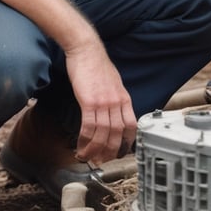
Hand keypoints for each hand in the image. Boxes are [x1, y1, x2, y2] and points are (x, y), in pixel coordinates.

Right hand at [64, 38, 137, 165]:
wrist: (86, 50)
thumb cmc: (96, 64)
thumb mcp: (114, 83)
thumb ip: (115, 98)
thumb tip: (113, 112)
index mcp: (124, 98)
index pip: (131, 126)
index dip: (126, 143)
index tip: (119, 153)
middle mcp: (117, 102)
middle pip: (117, 134)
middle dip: (109, 151)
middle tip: (101, 160)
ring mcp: (104, 102)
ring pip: (103, 134)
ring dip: (94, 150)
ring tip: (87, 157)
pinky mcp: (89, 101)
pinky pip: (89, 127)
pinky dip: (85, 140)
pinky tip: (80, 146)